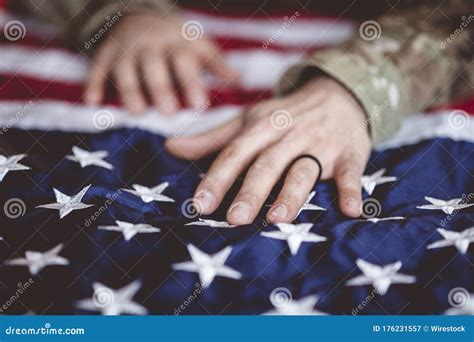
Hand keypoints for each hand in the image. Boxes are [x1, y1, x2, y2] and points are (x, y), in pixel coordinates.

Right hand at [84, 14, 237, 114]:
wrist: (137, 15)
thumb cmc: (175, 40)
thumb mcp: (198, 45)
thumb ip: (217, 63)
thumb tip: (240, 81)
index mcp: (176, 43)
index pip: (185, 62)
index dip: (192, 82)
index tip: (201, 105)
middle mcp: (151, 45)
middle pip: (155, 66)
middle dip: (161, 88)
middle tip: (168, 112)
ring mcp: (126, 49)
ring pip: (126, 68)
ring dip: (130, 89)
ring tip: (137, 112)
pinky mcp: (106, 53)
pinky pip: (97, 68)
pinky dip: (94, 84)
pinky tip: (93, 103)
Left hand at [166, 77, 371, 224]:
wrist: (337, 93)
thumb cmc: (284, 115)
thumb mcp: (247, 121)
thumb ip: (211, 138)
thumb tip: (170, 147)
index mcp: (261, 127)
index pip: (235, 153)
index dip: (217, 178)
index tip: (200, 204)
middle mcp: (289, 135)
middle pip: (267, 164)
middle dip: (250, 192)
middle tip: (234, 219)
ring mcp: (320, 145)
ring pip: (304, 169)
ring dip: (292, 194)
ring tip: (278, 218)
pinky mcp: (349, 154)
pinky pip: (350, 173)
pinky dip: (352, 190)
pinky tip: (350, 210)